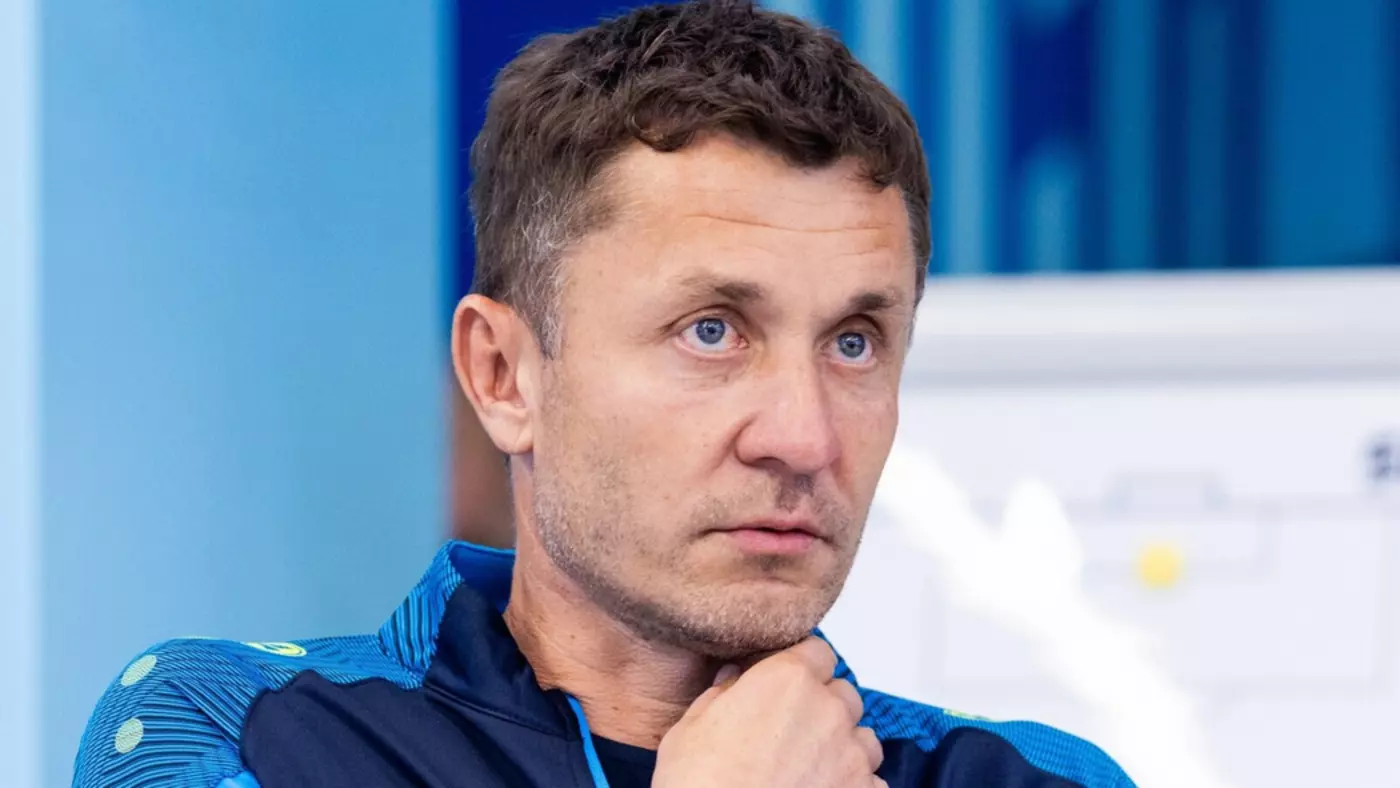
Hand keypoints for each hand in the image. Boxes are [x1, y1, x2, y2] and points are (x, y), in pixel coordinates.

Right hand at [653, 637, 885, 787]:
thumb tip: (732, 679)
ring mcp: (851, 756)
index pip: (817, 651)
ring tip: (813, 767)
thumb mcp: (690, 727)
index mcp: (787, 679)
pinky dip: (856, 786)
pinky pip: (873, 782)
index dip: (803, 665)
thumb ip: (721, 694)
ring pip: (864, 738)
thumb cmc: (700, 784)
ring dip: (845, 746)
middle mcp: (828, 710)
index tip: (788, 681)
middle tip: (794, 730)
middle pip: (844, 693)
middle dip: (825, 706)